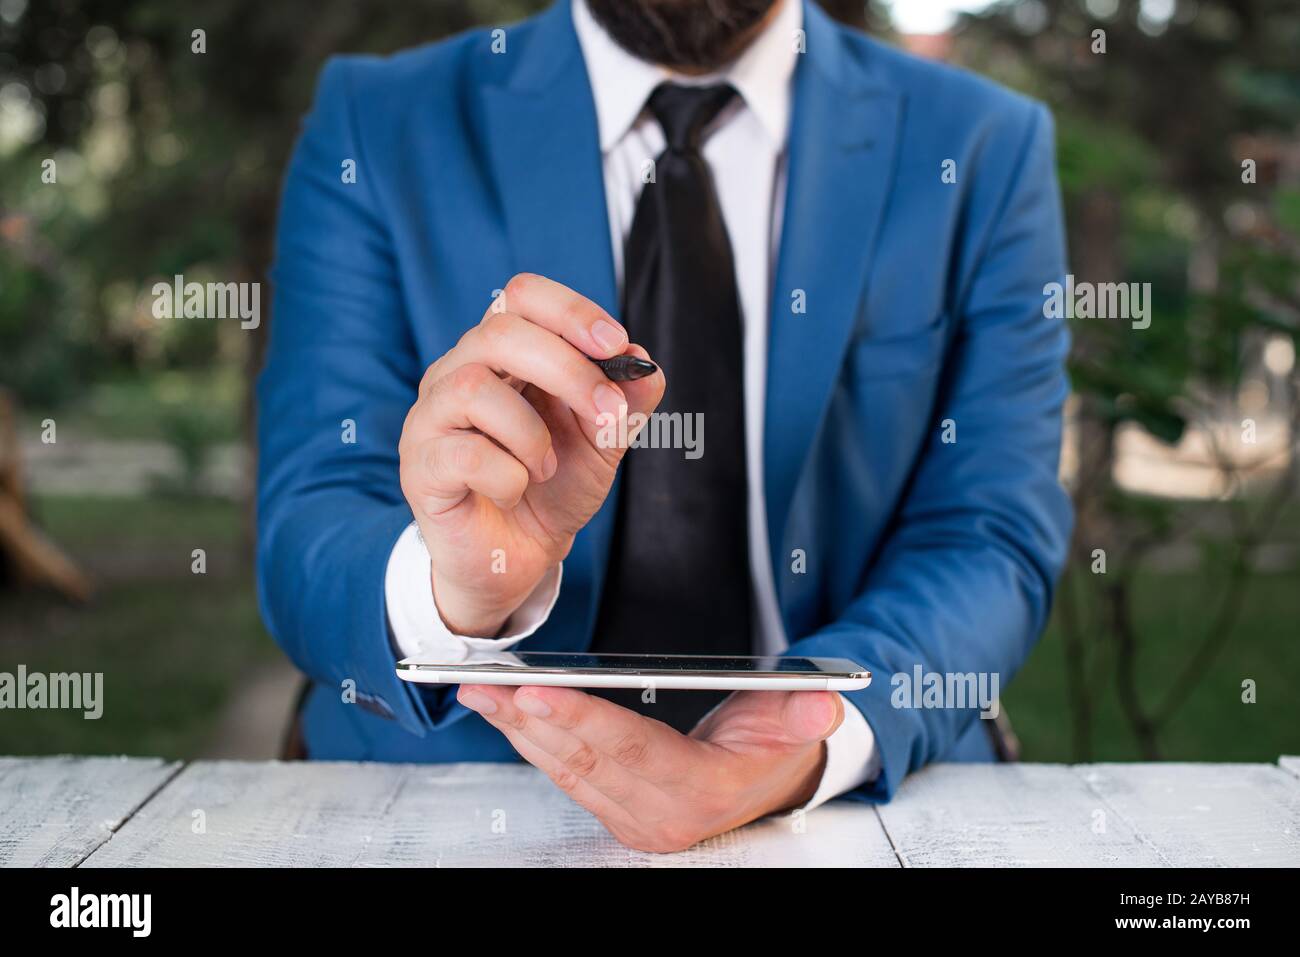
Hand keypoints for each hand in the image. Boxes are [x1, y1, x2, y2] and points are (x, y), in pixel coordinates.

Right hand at [399, 273, 664, 635]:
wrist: (521, 555)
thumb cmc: (553, 486)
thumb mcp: (603, 441)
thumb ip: (626, 401)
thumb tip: (644, 363)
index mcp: (503, 353)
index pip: (521, 296)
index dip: (570, 311)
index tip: (615, 344)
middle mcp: (458, 372)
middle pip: (500, 332)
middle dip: (568, 370)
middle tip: (607, 415)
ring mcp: (431, 417)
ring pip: (474, 388)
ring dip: (532, 433)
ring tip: (548, 467)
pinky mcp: (420, 466)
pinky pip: (463, 453)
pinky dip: (507, 475)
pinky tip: (514, 491)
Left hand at [456, 684, 844, 852]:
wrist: (770, 781)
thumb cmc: (775, 744)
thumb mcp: (799, 722)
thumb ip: (805, 712)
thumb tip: (820, 704)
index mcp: (703, 790)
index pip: (632, 751)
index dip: (582, 720)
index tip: (536, 691)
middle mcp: (661, 813)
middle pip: (584, 761)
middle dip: (529, 720)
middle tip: (486, 684)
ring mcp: (634, 817)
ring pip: (564, 770)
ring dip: (518, 729)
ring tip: (480, 691)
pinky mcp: (616, 809)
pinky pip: (566, 775)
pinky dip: (532, 740)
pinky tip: (506, 712)